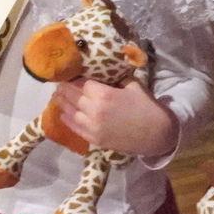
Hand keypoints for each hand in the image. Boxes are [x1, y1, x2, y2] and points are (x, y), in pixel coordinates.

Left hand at [51, 79, 176, 157]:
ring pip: (70, 112)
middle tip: (58, 83)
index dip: (74, 78)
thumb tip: (106, 73)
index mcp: (104, 95)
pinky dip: (66, 119)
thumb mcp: (133, 85)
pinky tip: (62, 113)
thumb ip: (116, 79)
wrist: (156, 134)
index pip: (81, 83)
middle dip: (64, 88)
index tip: (69, 74)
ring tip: (57, 96)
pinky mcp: (94, 139)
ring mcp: (93, 127)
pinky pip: (75, 128)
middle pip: (72, 96)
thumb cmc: (147, 107)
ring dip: (62, 103)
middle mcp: (94, 110)